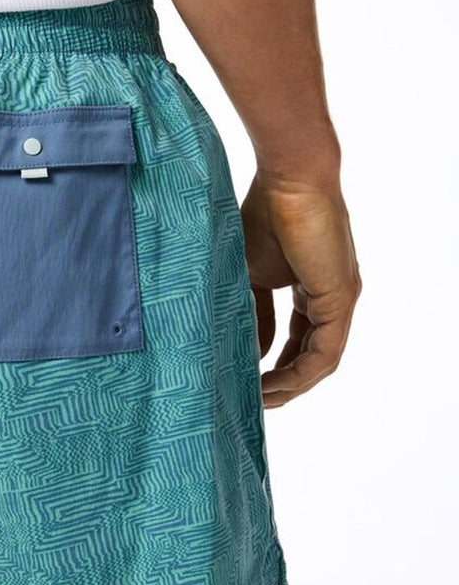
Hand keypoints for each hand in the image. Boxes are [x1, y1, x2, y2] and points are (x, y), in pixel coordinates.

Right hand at [240, 174, 360, 407]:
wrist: (289, 181)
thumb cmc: (264, 213)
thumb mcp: (248, 272)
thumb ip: (251, 311)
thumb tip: (249, 350)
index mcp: (311, 288)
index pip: (296, 338)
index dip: (273, 364)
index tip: (246, 381)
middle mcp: (332, 298)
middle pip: (312, 355)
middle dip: (284, 383)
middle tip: (254, 403)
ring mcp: (340, 300)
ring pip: (319, 360)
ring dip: (290, 386)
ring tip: (260, 402)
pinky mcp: (340, 300)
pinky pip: (323, 352)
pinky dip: (299, 374)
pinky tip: (273, 386)